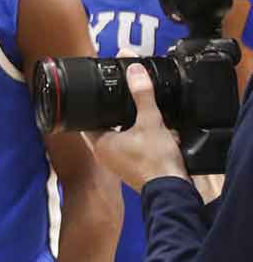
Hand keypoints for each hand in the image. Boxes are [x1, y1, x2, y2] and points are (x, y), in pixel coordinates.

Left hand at [83, 62, 188, 190]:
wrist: (173, 191)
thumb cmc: (156, 162)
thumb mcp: (150, 121)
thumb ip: (142, 95)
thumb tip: (134, 70)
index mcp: (100, 144)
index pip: (87, 119)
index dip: (93, 105)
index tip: (99, 93)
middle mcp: (105, 155)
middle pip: (106, 126)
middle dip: (118, 113)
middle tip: (125, 100)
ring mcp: (119, 163)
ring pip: (123, 136)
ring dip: (134, 125)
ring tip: (145, 114)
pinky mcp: (135, 167)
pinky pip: (136, 147)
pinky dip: (145, 138)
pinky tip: (160, 132)